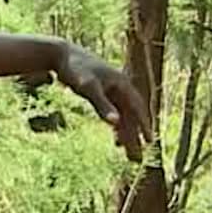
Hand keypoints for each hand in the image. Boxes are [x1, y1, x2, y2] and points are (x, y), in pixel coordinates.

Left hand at [52, 43, 151, 160]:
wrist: (61, 54)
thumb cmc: (76, 69)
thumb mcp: (89, 88)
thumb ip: (102, 105)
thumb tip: (116, 123)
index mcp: (122, 84)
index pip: (137, 108)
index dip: (144, 125)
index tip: (150, 141)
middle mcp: (119, 87)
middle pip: (131, 115)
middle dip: (135, 136)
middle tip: (138, 158)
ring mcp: (110, 90)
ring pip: (122, 116)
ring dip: (126, 134)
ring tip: (129, 154)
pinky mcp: (101, 93)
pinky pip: (114, 113)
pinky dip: (116, 126)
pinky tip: (116, 139)